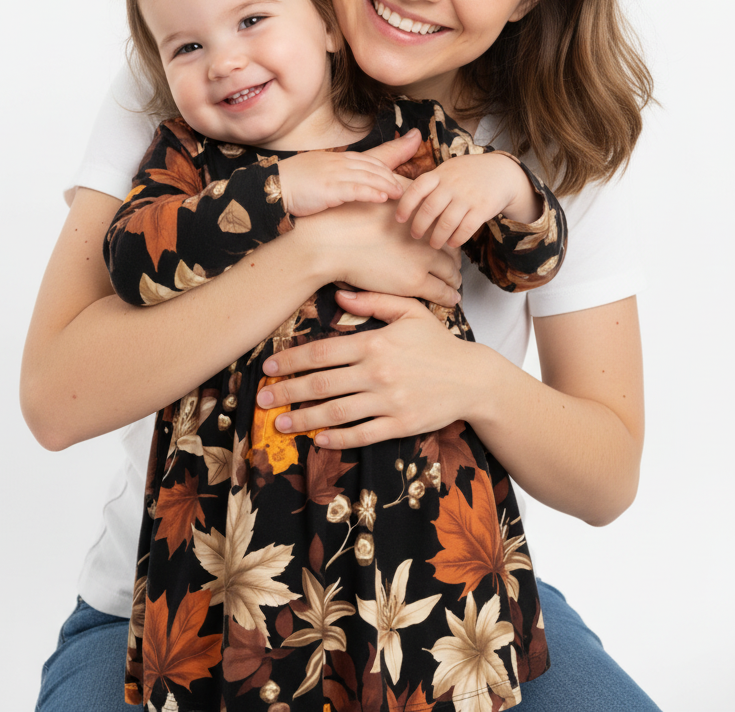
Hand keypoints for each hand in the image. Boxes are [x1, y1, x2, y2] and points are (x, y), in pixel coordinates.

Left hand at [256, 291, 471, 447]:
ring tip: (280, 423)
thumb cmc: (437, 343)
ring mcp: (388, 401)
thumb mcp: (409, 311)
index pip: (322, 353)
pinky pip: (362, 434)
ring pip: (337, 412)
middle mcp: (377, 373)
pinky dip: (338, 438)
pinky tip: (318, 439)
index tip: (270, 367)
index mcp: (375, 344)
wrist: (472, 378)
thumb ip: (373, 301)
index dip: (292, 360)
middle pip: (322, 384)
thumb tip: (337, 294)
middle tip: (262, 398)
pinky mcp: (400, 425)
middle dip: (287, 391)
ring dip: (304, 419)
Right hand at [278, 150, 404, 216]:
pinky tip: (383, 198)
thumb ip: (335, 173)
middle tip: (407, 187)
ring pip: (368, 176)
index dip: (385, 167)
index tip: (398, 176)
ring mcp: (334, 174)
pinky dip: (372, 192)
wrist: (272, 188)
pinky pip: (355, 189)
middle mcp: (338, 163)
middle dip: (392, 176)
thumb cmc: (292, 184)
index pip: (368, 159)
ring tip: (402, 194)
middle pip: (373, 166)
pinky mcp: (329, 189)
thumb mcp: (317, 173)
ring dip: (387, 184)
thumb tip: (345, 183)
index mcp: (336, 158)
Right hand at [294, 194, 461, 306]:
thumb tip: (400, 166)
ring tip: (454, 285)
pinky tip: (452, 298)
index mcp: (418, 211)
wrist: (330, 242)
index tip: (446, 240)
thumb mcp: (373, 189)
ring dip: (454, 279)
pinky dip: (449, 296)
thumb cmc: (343, 217)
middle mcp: (425, 233)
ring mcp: (422, 258)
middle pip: (451, 247)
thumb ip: (392, 183)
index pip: (444, 223)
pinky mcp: (415, 281)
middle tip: (455, 266)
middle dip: (454, 259)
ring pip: (451, 272)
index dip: (446, 234)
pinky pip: (442, 292)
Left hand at [395, 152, 542, 248]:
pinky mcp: (483, 209)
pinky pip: (466, 228)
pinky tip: (452, 243)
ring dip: (437, 237)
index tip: (399, 219)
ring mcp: (468, 197)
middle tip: (415, 236)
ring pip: (447, 222)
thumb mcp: (448, 169)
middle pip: (429, 209)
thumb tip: (403, 198)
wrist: (502, 172)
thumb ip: (430, 182)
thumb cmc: (468, 173)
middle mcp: (452, 184)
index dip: (405, 205)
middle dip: (419, 226)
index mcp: (440, 174)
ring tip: (434, 244)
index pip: (417, 189)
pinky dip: (457, 238)